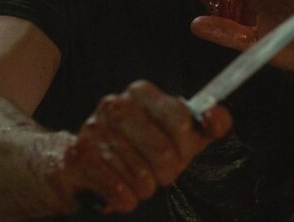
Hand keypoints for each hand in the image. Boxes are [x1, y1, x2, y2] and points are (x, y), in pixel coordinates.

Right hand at [46, 80, 231, 214]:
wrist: (85, 165)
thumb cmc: (141, 148)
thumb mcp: (181, 135)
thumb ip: (208, 124)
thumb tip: (214, 118)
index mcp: (141, 93)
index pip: (181, 121)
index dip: (186, 148)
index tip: (180, 155)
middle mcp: (114, 104)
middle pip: (163, 153)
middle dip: (167, 173)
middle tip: (158, 175)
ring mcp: (94, 129)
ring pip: (141, 177)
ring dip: (145, 189)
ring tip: (136, 182)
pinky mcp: (78, 157)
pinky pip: (119, 191)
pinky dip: (126, 200)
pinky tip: (121, 193)